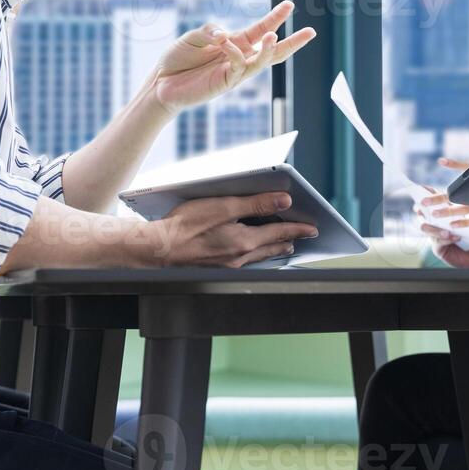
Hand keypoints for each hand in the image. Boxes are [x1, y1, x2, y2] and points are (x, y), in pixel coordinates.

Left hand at [149, 1, 316, 113]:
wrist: (161, 82)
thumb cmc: (179, 58)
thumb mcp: (194, 36)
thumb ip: (211, 30)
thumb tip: (226, 35)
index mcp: (236, 43)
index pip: (261, 29)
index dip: (275, 17)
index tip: (289, 5)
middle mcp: (240, 57)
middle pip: (273, 51)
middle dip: (293, 43)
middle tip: (312, 32)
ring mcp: (234, 72)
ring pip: (261, 62)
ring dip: (269, 50)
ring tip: (274, 37)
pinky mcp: (225, 83)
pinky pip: (236, 67)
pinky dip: (234, 54)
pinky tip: (226, 44)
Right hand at [151, 191, 317, 267]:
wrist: (156, 250)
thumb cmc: (184, 226)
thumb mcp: (223, 206)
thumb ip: (255, 204)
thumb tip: (283, 201)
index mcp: (244, 242)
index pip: (280, 233)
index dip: (298, 229)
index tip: (313, 229)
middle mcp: (239, 258)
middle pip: (272, 248)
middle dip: (288, 241)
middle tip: (301, 238)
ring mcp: (227, 266)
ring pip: (258, 257)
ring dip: (273, 249)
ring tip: (283, 246)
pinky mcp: (216, 268)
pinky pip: (244, 262)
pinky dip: (255, 254)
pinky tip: (252, 252)